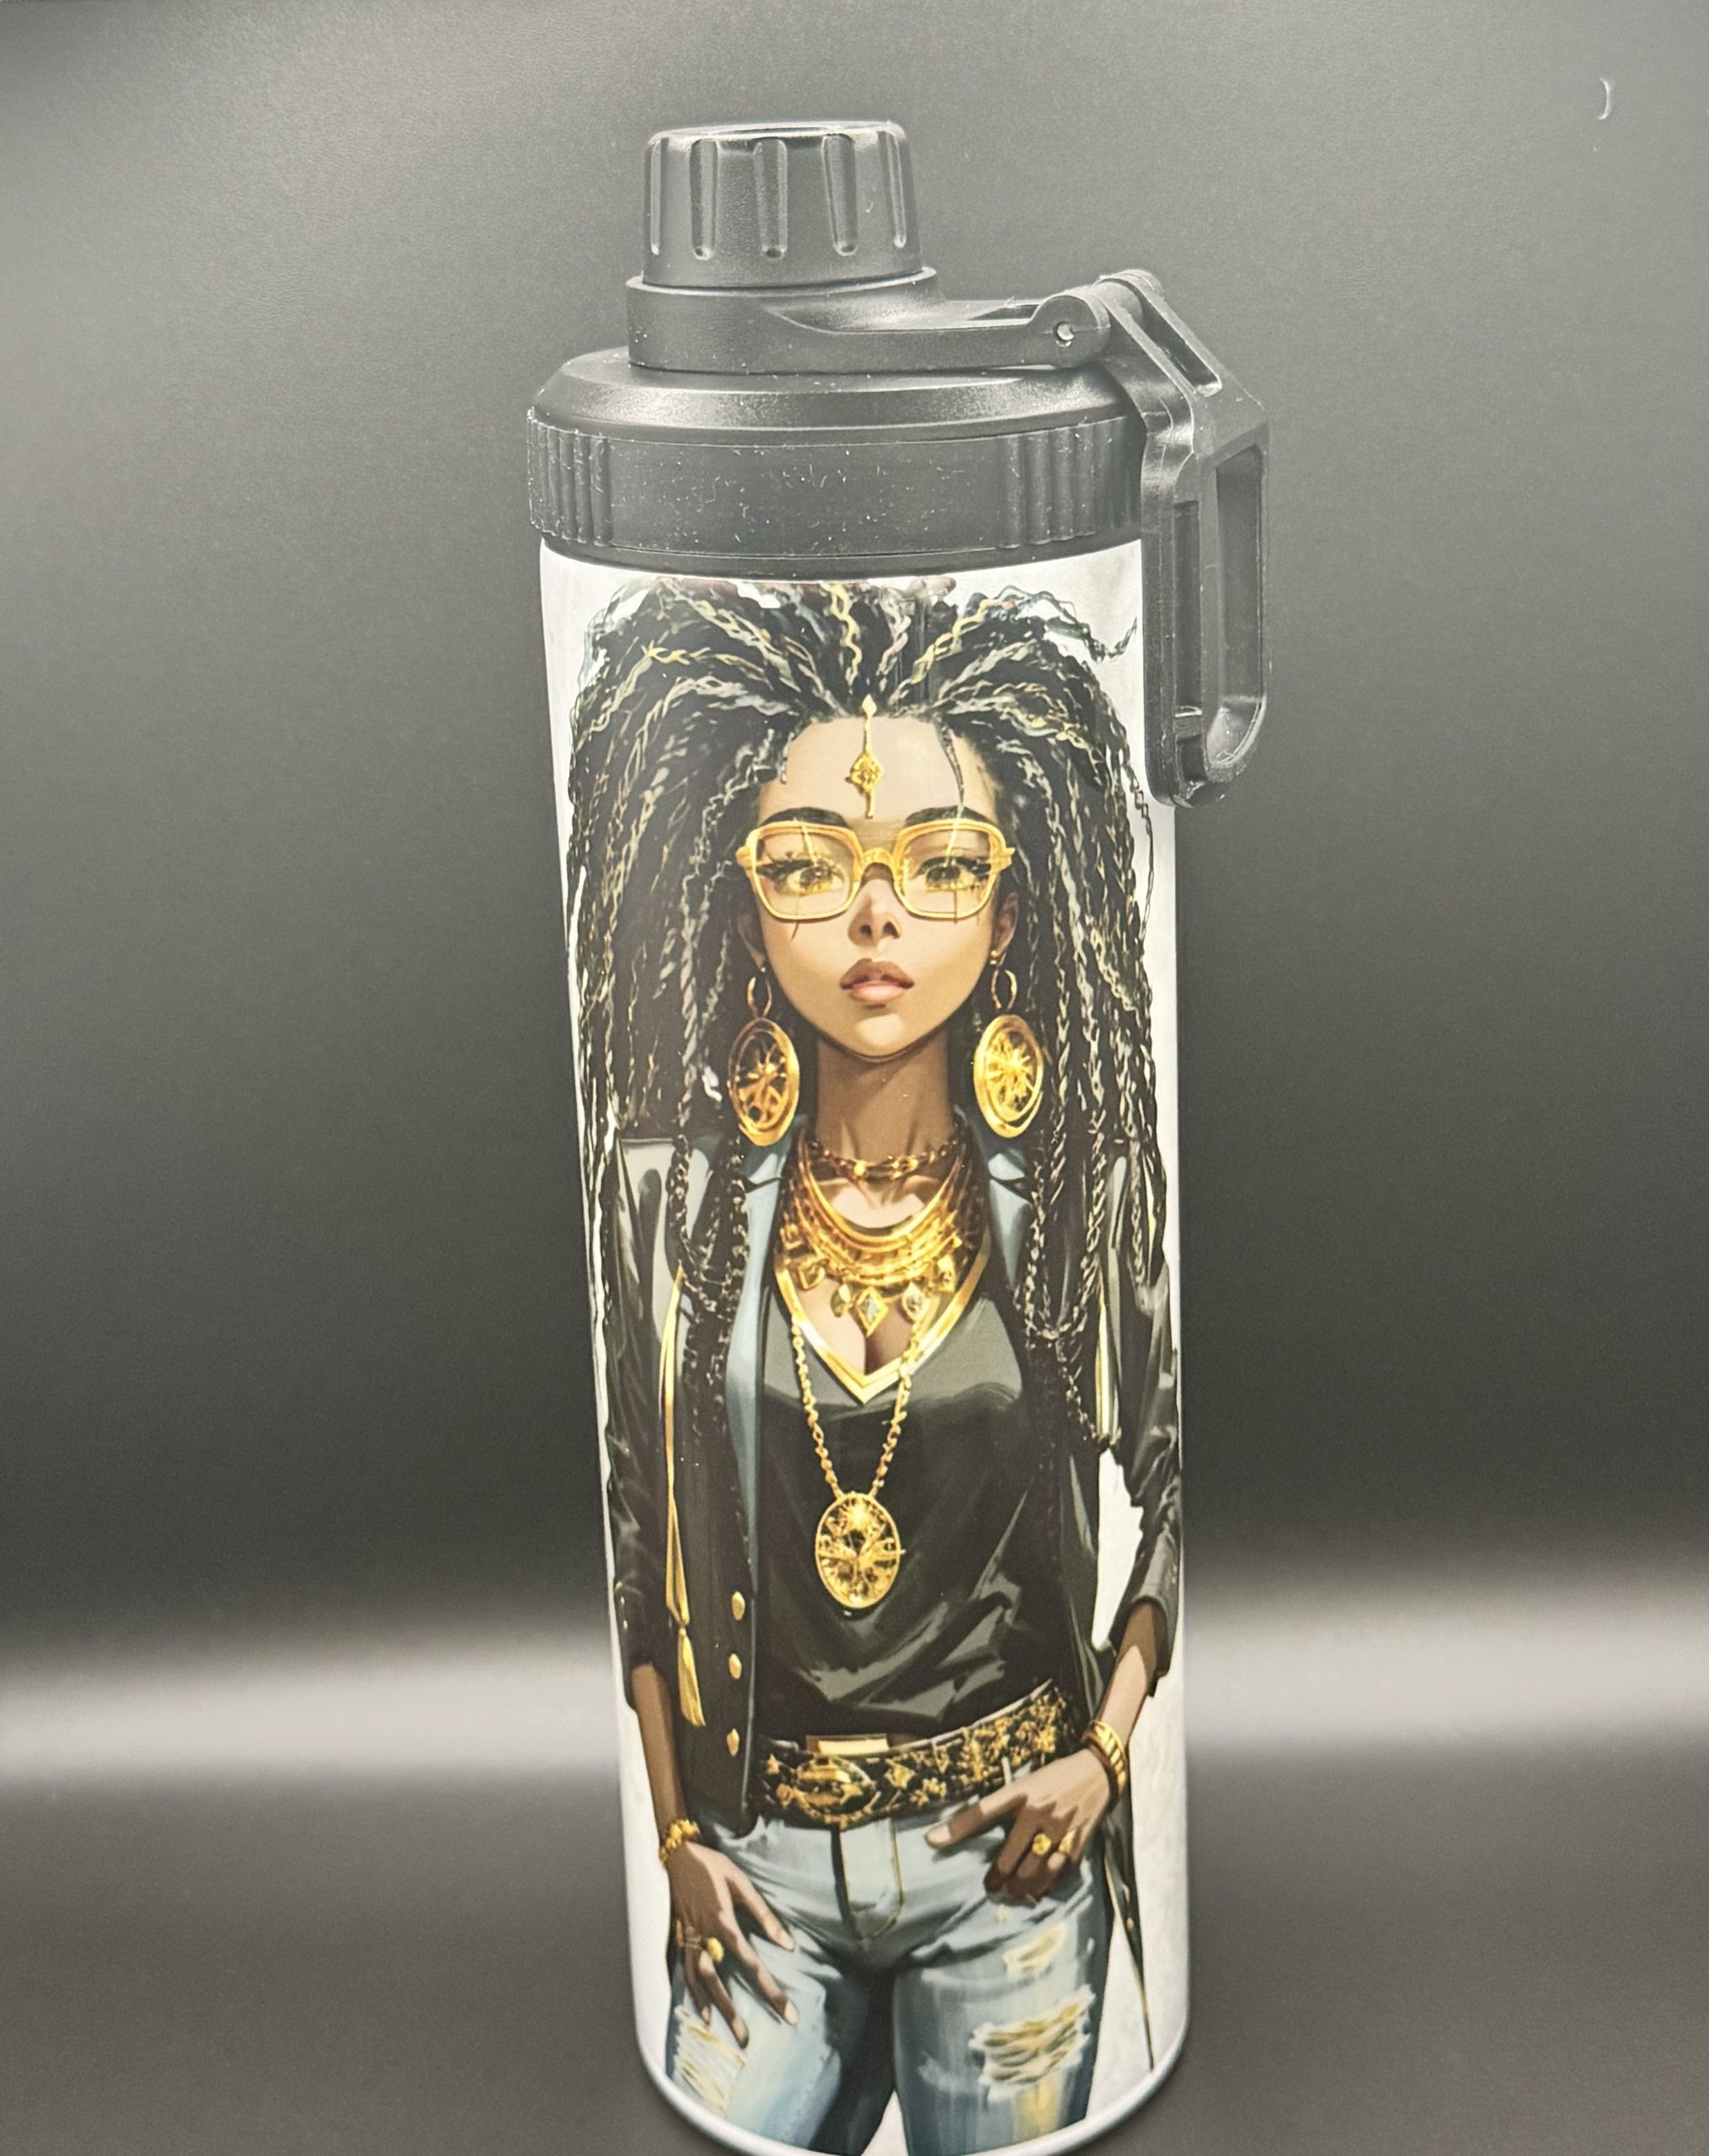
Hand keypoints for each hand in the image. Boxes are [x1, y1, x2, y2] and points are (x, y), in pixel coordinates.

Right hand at [666, 1839, 796, 2044]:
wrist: (676, 1853)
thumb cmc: (712, 1865)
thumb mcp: (741, 1884)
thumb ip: (763, 1914)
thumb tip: (787, 1943)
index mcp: (723, 1922)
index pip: (751, 1963)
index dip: (769, 1989)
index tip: (786, 2011)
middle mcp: (705, 1936)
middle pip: (720, 1982)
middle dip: (734, 2013)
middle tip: (747, 2041)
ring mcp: (690, 1939)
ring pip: (700, 1982)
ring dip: (714, 2008)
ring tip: (727, 2033)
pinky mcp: (681, 1938)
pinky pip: (686, 1971)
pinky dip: (693, 1993)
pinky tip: (702, 2012)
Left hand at [925, 1748, 1114, 1900]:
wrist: (1097, 1773)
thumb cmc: (1051, 1779)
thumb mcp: (1021, 1786)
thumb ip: (989, 1809)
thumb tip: (944, 1834)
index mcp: (1024, 1794)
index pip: (984, 1812)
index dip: (960, 1830)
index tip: (937, 1845)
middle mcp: (1042, 1813)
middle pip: (1015, 1859)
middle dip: (1002, 1878)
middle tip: (993, 1888)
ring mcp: (1063, 1830)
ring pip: (1038, 1872)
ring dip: (1023, 1888)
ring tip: (1012, 1893)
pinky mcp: (1080, 1844)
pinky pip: (1059, 1872)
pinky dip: (1047, 1884)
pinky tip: (1038, 1890)